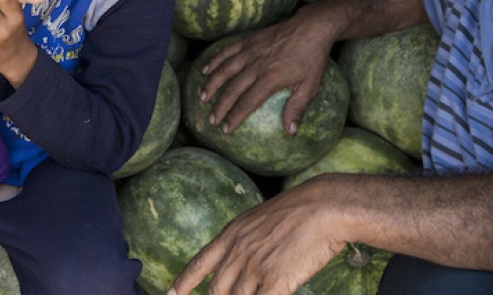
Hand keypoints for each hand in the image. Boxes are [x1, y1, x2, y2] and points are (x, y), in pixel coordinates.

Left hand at [167, 178, 349, 294]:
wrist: (321, 207)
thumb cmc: (297, 213)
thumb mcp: (258, 221)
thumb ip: (244, 242)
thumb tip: (237, 260)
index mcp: (231, 235)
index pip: (200, 263)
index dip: (183, 282)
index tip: (171, 294)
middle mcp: (238, 251)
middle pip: (216, 290)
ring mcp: (255, 266)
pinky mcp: (275, 279)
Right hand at [199, 7, 335, 134]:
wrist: (311, 27)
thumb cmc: (312, 58)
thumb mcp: (311, 86)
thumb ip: (297, 108)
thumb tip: (291, 132)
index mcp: (270, 79)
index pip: (247, 102)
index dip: (235, 117)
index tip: (226, 129)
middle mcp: (256, 65)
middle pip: (232, 89)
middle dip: (220, 106)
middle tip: (212, 119)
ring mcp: (250, 51)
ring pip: (225, 70)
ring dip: (212, 84)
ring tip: (202, 97)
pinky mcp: (248, 40)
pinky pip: (227, 51)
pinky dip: (215, 60)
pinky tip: (205, 69)